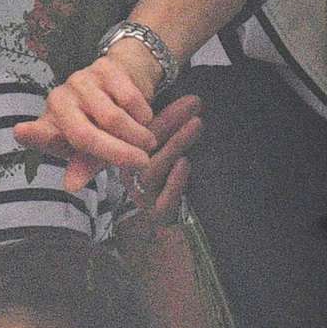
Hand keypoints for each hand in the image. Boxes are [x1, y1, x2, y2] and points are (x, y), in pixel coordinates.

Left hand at [13, 40, 165, 192]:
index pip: (39, 134)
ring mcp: (79, 81)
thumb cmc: (102, 126)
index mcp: (49, 126)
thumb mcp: (92, 151)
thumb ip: (83, 166)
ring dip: (137, 136)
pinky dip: (143, 114)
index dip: (32, 134)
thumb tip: (72, 185)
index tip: (21, 131)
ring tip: (146, 143)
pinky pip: (130, 99)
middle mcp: (58, 101)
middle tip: (141, 162)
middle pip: (86, 135)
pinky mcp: (103, 67)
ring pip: (114, 118)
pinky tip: (143, 118)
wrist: (126, 82)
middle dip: (118, 153)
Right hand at [128, 93, 201, 222]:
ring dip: (176, 144)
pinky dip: (175, 180)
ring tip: (196, 125)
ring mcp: (144, 195)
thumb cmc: (168, 186)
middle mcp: (133, 175)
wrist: (165, 228)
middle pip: (145, 146)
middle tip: (194, 104)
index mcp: (131, 158)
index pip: (142, 132)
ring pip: (153, 169)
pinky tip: (185, 162)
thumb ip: (171, 133)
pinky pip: (165, 198)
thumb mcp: (167, 156)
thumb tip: (193, 102)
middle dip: (171, 121)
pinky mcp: (159, 214)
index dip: (166, 114)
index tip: (188, 99)